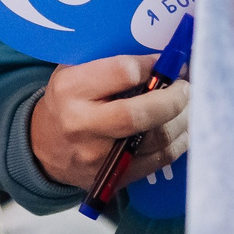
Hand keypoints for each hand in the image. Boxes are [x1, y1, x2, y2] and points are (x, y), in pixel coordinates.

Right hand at [28, 56, 189, 191]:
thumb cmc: (67, 102)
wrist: (44, 149)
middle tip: (186, 87)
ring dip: (182, 119)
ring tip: (189, 104)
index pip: (123, 72)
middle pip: (140, 114)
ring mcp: (98, 156)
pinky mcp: (115, 176)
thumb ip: (110, 64)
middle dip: (173, 98)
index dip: (152, 66)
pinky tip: (183, 126)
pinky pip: (160, 159)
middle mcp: (82, 124)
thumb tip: (161, 57)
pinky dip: (179, 141)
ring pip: (156, 138)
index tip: (167, 62)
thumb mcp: (74, 72)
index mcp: (70, 89)